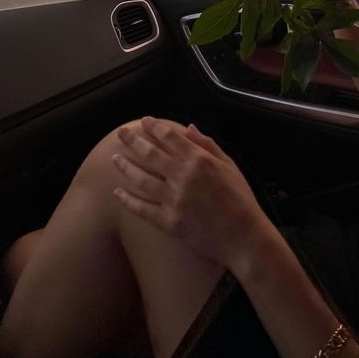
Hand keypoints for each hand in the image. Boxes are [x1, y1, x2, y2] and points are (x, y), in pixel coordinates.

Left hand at [111, 117, 272, 269]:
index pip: (171, 137)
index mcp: (199, 160)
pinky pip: (143, 209)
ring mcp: (174, 200)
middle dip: (133, 141)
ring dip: (126, 167)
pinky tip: (117, 192)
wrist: (243, 236)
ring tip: (115, 159)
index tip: (144, 121)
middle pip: (151, 154)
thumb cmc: (240, 198)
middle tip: (120, 133)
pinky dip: (128, 200)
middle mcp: (183, 177)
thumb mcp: (230, 165)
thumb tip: (188, 127)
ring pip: (142, 180)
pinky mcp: (169, 222)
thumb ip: (208, 145)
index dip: (155, 127)